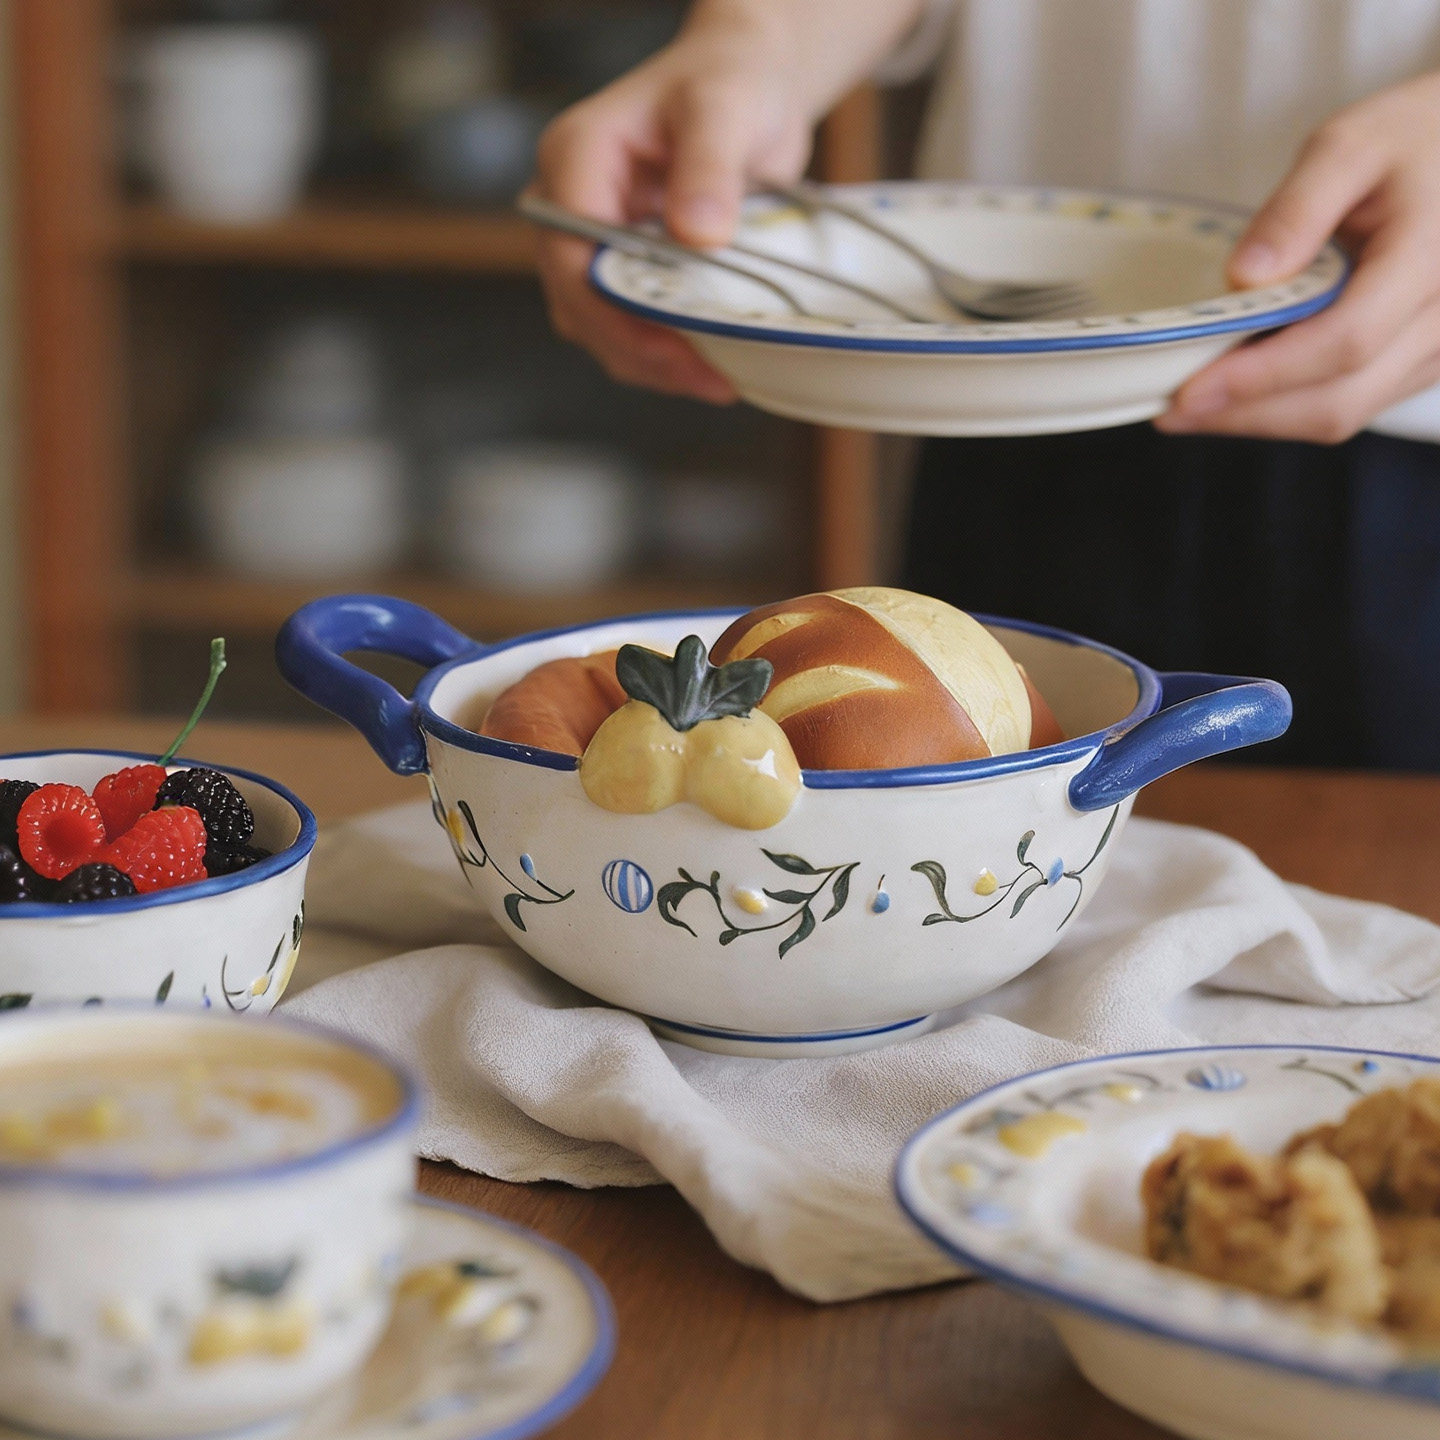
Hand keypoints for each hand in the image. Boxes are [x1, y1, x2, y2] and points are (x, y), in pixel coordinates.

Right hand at [528, 25, 813, 403]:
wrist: (746, 86)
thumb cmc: (729, 84)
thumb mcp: (725, 109)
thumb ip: (710, 167)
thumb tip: (698, 235)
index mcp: (575, 159)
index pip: (569, 255)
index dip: (615, 312)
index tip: (676, 345)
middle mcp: (568, 205)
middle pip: (578, 303)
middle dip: (640, 350)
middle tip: (710, 378)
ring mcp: (590, 243)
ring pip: (597, 328)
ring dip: (652, 364)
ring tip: (717, 378)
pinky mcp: (622, 269)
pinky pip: (625, 328)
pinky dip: (664, 355)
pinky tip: (710, 364)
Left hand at [1157, 70, 1439, 442]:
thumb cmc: (1413, 138)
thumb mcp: (1350, 144)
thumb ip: (1296, 208)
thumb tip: (1243, 278)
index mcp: (1433, 257)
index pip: (1345, 340)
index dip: (1262, 376)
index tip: (1189, 390)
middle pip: (1340, 399)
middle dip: (1246, 414)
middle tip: (1170, 409)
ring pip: (1344, 414)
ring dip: (1261, 418)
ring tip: (1193, 403)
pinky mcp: (1421, 364)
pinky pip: (1353, 405)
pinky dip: (1288, 406)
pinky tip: (1240, 388)